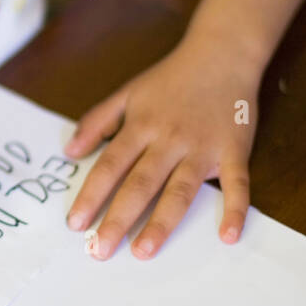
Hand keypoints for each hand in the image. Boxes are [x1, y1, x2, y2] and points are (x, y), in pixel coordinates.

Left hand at [63, 40, 260, 258]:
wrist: (222, 53)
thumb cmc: (171, 78)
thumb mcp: (128, 92)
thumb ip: (97, 121)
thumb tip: (69, 152)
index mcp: (141, 126)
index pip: (110, 166)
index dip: (91, 196)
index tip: (76, 224)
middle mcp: (170, 140)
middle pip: (140, 184)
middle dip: (118, 219)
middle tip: (100, 251)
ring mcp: (203, 147)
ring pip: (180, 190)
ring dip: (162, 222)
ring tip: (144, 251)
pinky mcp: (234, 150)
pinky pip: (237, 184)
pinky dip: (235, 209)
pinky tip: (227, 236)